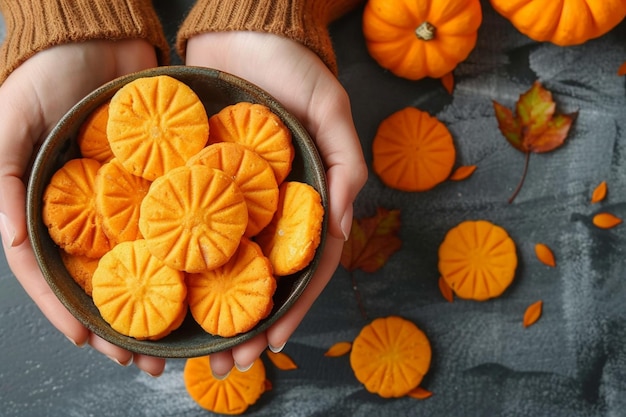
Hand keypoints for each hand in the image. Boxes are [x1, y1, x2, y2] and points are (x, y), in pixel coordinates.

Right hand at [0, 39, 165, 375]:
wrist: (98, 34)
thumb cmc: (41, 75)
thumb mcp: (6, 123)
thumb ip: (1, 178)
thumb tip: (10, 240)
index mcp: (47, 207)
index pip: (55, 274)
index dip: (71, 311)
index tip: (95, 343)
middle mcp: (89, 211)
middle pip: (106, 279)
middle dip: (125, 322)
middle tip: (150, 359)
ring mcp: (127, 198)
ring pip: (145, 259)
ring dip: (162, 300)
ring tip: (184, 334)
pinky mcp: (161, 179)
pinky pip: (176, 219)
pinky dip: (188, 250)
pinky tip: (207, 277)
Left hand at [185, 31, 367, 375]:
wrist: (241, 29)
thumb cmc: (294, 66)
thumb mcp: (331, 108)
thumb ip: (345, 163)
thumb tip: (339, 225)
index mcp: (303, 200)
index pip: (302, 267)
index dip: (291, 309)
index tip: (270, 345)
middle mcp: (268, 208)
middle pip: (260, 279)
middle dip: (247, 326)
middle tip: (226, 366)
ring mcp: (232, 199)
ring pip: (224, 264)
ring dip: (213, 311)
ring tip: (195, 350)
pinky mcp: (196, 181)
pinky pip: (188, 226)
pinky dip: (180, 263)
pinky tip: (165, 294)